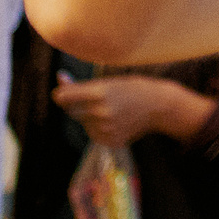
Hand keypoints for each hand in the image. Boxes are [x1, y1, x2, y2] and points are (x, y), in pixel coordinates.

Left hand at [54, 74, 217, 148]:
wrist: (158, 106)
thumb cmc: (133, 88)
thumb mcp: (108, 81)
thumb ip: (82, 84)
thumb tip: (60, 77)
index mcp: (99, 92)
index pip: (62, 96)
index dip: (63, 92)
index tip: (67, 89)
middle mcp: (100, 112)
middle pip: (70, 111)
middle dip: (75, 104)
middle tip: (94, 98)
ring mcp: (105, 129)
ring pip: (83, 123)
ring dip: (89, 116)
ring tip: (111, 108)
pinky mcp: (110, 141)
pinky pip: (94, 134)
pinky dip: (99, 127)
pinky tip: (115, 120)